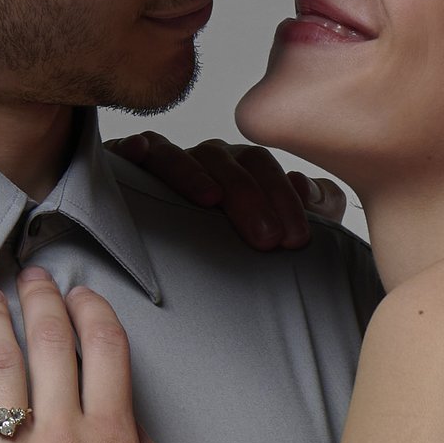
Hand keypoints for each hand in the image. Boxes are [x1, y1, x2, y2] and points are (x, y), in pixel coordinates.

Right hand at [111, 132, 346, 249]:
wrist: (187, 293)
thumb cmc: (236, 257)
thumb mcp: (282, 235)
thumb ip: (315, 211)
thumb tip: (313, 190)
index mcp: (241, 172)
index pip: (262, 167)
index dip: (283, 199)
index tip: (296, 240)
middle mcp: (206, 163)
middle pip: (226, 160)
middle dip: (249, 196)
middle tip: (267, 240)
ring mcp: (168, 163)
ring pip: (180, 153)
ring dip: (196, 174)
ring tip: (212, 202)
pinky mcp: (128, 168)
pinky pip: (133, 152)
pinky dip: (137, 148)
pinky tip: (138, 152)